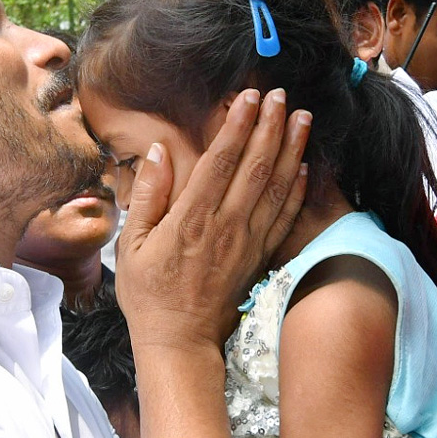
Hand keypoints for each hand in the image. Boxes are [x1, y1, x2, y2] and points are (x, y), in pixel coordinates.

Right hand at [117, 88, 310, 351]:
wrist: (180, 342)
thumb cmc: (148, 294)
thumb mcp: (131, 244)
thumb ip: (148, 195)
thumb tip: (159, 152)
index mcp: (191, 218)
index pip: (222, 160)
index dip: (239, 125)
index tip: (249, 96)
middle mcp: (226, 225)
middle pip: (256, 166)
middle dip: (271, 126)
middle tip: (282, 95)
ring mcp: (248, 242)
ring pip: (278, 187)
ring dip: (292, 149)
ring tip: (303, 118)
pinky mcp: (260, 257)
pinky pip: (286, 218)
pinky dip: (298, 190)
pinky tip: (306, 167)